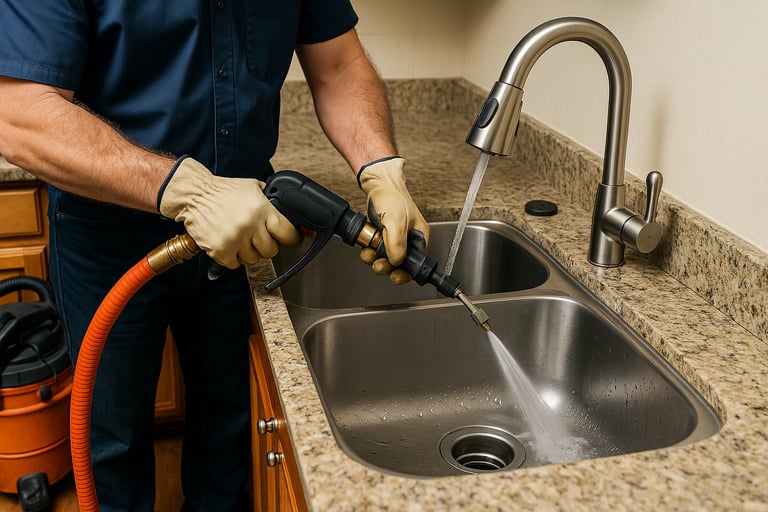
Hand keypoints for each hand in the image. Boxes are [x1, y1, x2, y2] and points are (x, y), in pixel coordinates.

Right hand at [157, 157, 300, 268]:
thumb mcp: (252, 187)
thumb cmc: (223, 192)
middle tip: (257, 238)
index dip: (292, 239)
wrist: (195, 195)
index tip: (292, 240)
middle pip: (271, 250)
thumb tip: (289, 213)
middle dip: (265, 246)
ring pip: (253, 259)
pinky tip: (229, 245)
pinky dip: (232, 258)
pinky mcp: (221, 249)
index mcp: (262, 209)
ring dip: (247, 252)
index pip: (287, 233)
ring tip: (239, 239)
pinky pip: (235, 264)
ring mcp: (236, 238)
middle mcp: (251, 225)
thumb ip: (269, 201)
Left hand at [357, 157, 429, 284]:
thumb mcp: (396, 223)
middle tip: (377, 263)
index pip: (416, 263)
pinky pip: (376, 250)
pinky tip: (367, 242)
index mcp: (418, 237)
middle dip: (385, 265)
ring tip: (369, 250)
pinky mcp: (382, 234)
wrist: (377, 183)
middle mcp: (408, 239)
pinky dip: (369, 249)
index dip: (405, 273)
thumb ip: (397, 245)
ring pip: (384, 258)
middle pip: (398, 264)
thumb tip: (396, 262)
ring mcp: (394, 237)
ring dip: (374, 257)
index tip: (395, 277)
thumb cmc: (392, 197)